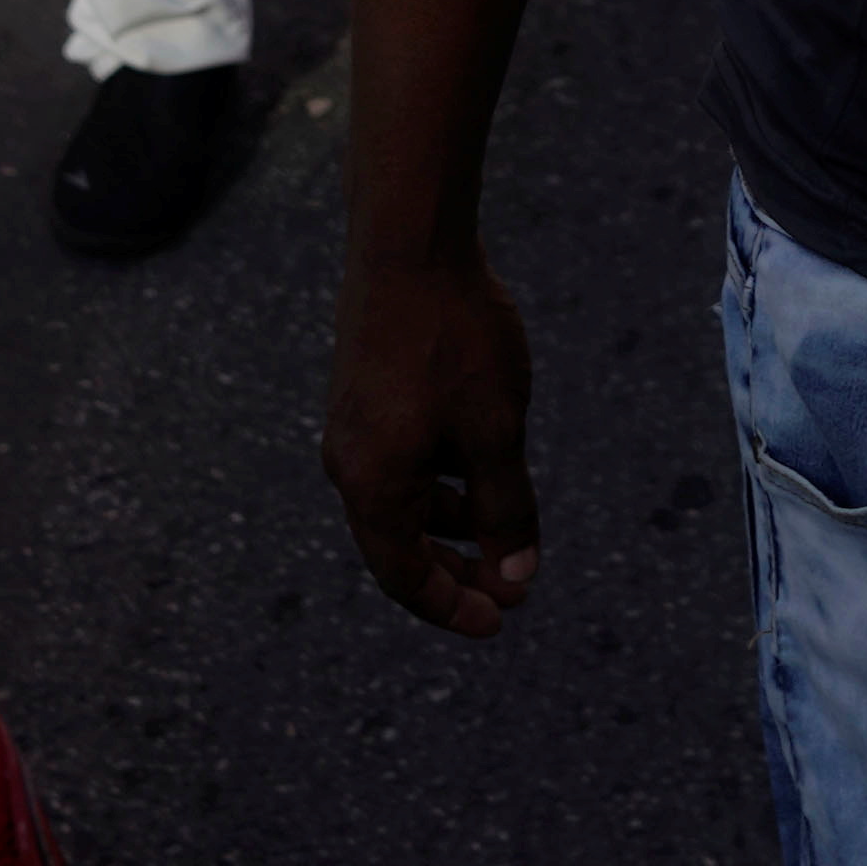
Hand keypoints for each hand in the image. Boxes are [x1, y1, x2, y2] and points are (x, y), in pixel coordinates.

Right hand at [325, 248, 545, 640]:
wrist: (408, 244)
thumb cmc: (455, 339)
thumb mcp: (496, 433)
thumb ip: (506, 510)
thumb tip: (517, 576)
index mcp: (374, 486)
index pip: (406, 578)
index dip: (454, 607)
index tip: (501, 621)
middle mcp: (349, 465)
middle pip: (399, 546)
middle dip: (455, 572)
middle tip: (507, 590)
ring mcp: (352, 429)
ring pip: (402, 500)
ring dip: (451, 523)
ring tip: (504, 529)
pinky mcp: (362, 396)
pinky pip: (399, 462)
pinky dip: (439, 480)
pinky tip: (478, 464)